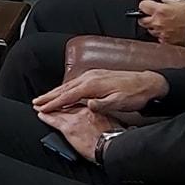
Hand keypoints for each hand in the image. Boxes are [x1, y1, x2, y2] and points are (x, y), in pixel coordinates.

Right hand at [33, 68, 165, 115]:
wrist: (148, 83)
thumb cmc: (135, 95)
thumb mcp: (119, 103)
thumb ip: (102, 104)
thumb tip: (87, 105)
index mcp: (93, 85)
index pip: (68, 96)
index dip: (54, 103)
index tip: (42, 109)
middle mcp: (90, 78)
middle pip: (64, 89)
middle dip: (49, 96)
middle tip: (36, 102)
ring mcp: (93, 75)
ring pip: (69, 85)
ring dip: (55, 92)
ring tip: (44, 98)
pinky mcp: (96, 76)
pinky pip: (75, 83)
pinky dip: (65, 89)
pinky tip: (63, 93)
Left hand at [38, 103, 119, 160]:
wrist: (111, 146)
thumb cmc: (114, 138)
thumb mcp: (110, 122)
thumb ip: (101, 118)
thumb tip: (98, 120)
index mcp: (93, 109)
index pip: (77, 103)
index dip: (68, 102)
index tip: (63, 101)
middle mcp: (83, 111)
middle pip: (66, 106)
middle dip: (56, 103)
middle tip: (46, 100)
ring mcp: (75, 119)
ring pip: (58, 111)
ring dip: (47, 108)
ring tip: (39, 106)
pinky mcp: (68, 128)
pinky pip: (54, 120)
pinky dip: (46, 117)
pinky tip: (40, 114)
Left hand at [136, 0, 184, 45]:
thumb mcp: (179, 1)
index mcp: (160, 10)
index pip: (142, 6)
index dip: (146, 5)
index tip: (149, 5)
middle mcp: (158, 23)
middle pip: (142, 20)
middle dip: (146, 17)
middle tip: (154, 15)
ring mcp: (162, 34)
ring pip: (150, 30)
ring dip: (154, 26)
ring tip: (165, 23)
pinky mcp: (166, 42)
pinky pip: (159, 38)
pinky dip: (161, 35)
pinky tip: (169, 31)